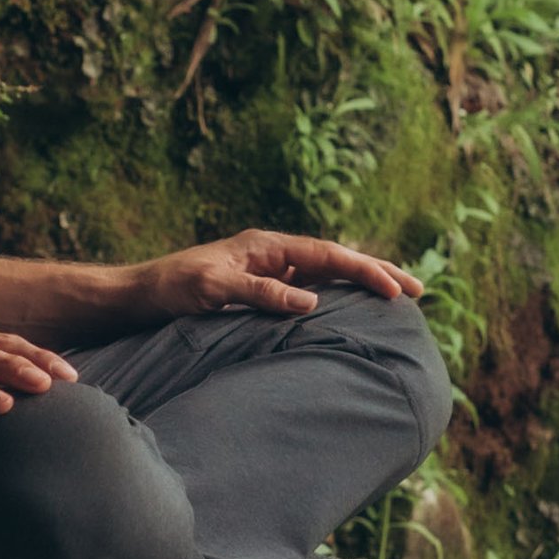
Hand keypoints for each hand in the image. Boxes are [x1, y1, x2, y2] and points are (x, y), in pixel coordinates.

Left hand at [137, 228, 423, 319]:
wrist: (140, 295)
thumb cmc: (172, 288)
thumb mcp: (214, 289)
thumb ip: (261, 292)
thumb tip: (311, 300)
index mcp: (266, 245)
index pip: (326, 255)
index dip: (364, 270)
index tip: (395, 289)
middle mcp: (272, 253)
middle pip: (335, 260)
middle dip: (376, 273)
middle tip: (418, 291)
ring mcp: (268, 270)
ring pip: (326, 274)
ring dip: (361, 285)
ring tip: (398, 299)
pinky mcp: (261, 289)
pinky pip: (309, 290)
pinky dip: (338, 298)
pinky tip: (352, 312)